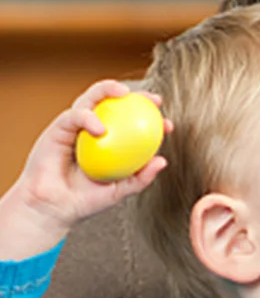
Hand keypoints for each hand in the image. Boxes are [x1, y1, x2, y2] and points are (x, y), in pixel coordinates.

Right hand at [0, 83, 167, 260]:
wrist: (54, 207)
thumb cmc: (85, 200)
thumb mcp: (120, 191)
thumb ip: (140, 177)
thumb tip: (163, 161)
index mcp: (111, 144)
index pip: (132, 125)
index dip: (151, 120)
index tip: (168, 125)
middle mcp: (94, 131)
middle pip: (113, 103)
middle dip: (135, 95)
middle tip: (153, 100)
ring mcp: (76, 128)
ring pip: (91, 99)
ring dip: (107, 90)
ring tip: (124, 93)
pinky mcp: (58, 128)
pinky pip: (74, 116)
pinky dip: (88, 118)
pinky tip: (100, 129)